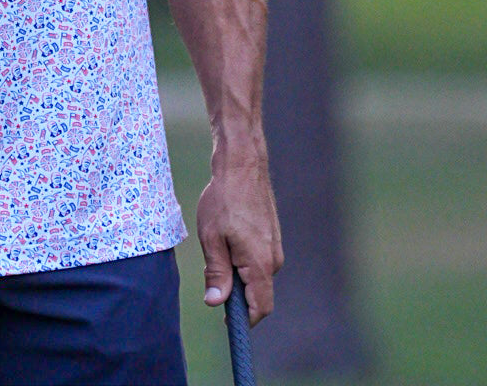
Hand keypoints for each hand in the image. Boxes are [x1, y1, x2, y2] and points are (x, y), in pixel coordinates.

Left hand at [197, 147, 282, 324]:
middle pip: (258, 293)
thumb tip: (216, 303)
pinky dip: (243, 258)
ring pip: (257, 274)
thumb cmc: (223, 199)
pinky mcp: (272, 235)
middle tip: (213, 274)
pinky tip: (228, 237)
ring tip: (218, 246)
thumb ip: (216, 273)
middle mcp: (273, 259)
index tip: (226, 320)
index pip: (260, 308)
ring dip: (239, 273)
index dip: (244, 320)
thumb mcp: (212, 238)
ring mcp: (275, 246)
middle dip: (237, 293)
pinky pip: (259, 258)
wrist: (242, 165)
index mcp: (260, 264)